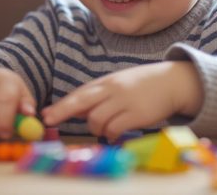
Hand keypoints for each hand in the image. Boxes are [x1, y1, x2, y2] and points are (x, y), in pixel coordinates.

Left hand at [41, 62, 202, 141]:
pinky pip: (114, 128)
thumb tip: (74, 110)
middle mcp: (112, 89)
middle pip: (81, 101)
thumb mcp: (117, 85)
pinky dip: (111, 134)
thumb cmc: (141, 85)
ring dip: (96, 129)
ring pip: (96, 119)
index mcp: (105, 82)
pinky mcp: (136, 114)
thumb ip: (97, 97)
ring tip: (105, 129)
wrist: (171, 82)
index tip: (46, 114)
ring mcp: (124, 101)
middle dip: (62, 111)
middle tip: (50, 121)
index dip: (61, 105)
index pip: (79, 94)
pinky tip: (115, 135)